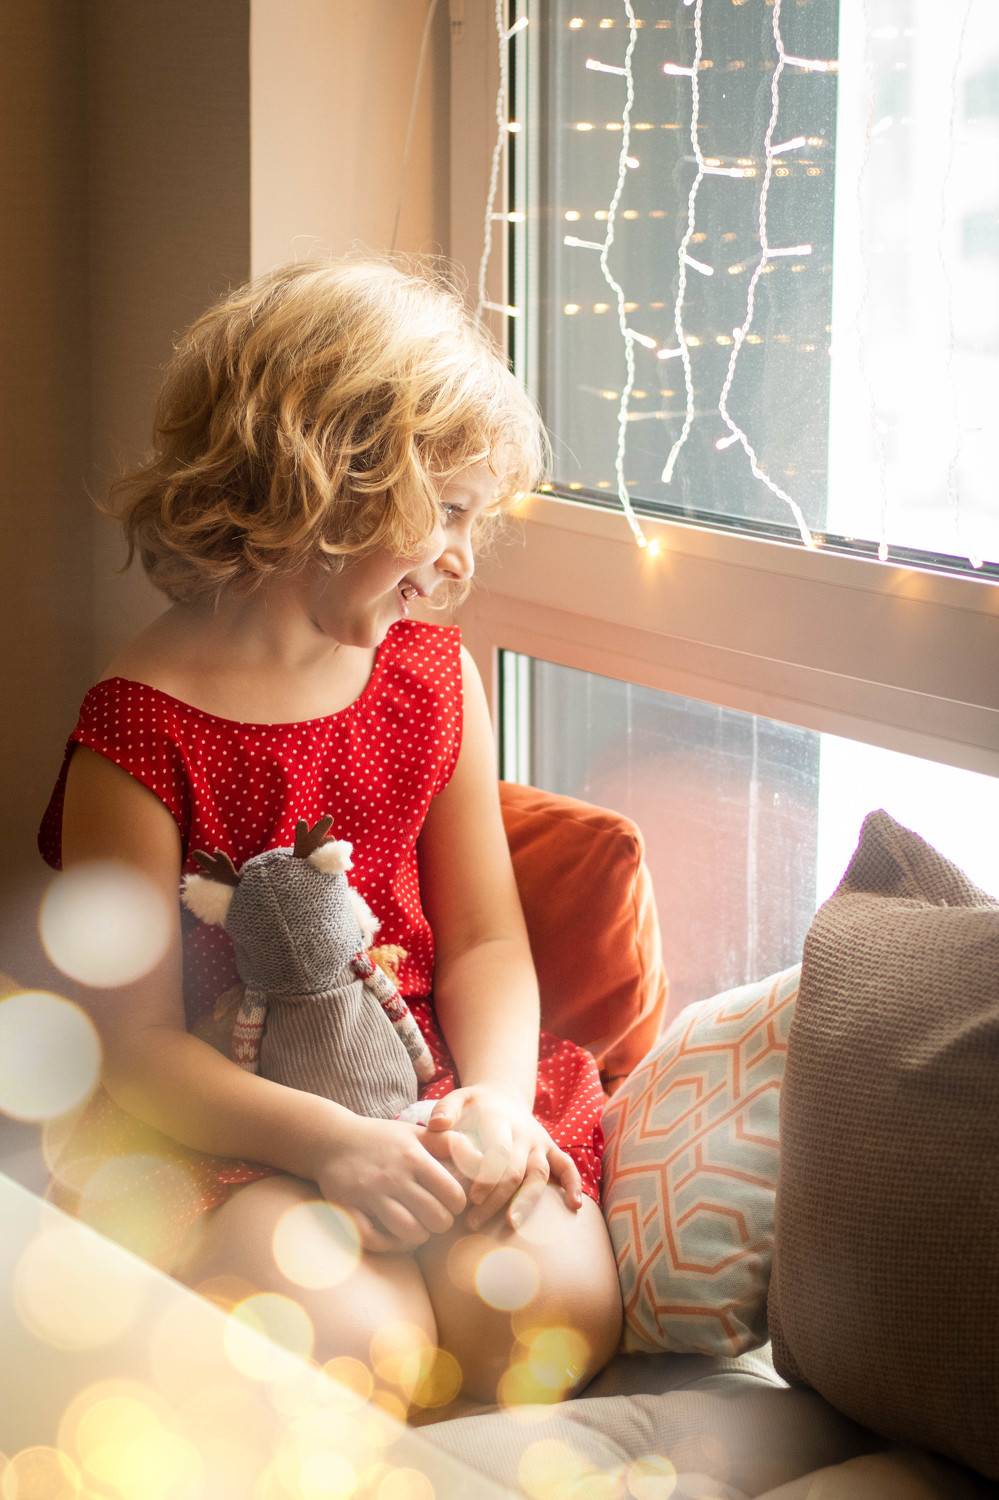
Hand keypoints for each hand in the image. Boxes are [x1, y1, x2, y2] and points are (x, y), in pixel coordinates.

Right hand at [311, 1113, 467, 1253]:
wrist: (331, 1140)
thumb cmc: (382, 1139)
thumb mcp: (415, 1133)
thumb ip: (449, 1143)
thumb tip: (481, 1157)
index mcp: (413, 1156)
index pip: (452, 1193)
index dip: (458, 1205)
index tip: (452, 1204)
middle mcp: (393, 1175)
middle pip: (434, 1217)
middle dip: (441, 1224)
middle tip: (437, 1219)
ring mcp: (369, 1194)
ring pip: (408, 1232)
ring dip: (419, 1237)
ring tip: (420, 1230)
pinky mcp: (349, 1209)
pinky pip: (376, 1240)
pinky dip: (390, 1244)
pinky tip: (395, 1236)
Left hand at [425, 1084, 583, 1231]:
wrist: (502, 1093)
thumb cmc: (475, 1105)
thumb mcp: (459, 1098)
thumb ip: (446, 1109)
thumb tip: (435, 1125)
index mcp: (500, 1120)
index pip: (497, 1151)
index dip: (486, 1176)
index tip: (470, 1199)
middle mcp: (523, 1132)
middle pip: (515, 1169)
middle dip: (496, 1198)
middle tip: (473, 1221)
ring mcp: (539, 1142)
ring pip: (539, 1174)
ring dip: (526, 1201)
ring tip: (511, 1224)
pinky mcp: (551, 1149)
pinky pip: (566, 1166)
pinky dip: (574, 1184)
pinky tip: (574, 1207)